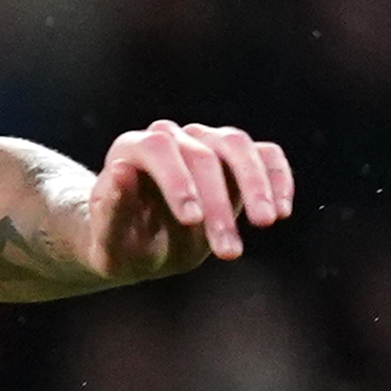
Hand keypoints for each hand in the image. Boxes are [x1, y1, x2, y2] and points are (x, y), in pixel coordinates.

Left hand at [86, 122, 293, 281]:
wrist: (139, 244)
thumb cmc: (121, 244)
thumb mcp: (109, 241)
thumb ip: (111, 209)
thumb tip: (121, 169)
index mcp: (132, 149)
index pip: (158, 149)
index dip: (177, 181)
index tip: (192, 221)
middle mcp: (172, 137)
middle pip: (203, 154)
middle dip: (218, 204)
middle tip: (228, 252)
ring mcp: (206, 141)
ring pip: (239, 146)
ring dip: (256, 186)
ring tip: (265, 223)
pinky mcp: (237, 156)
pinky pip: (266, 155)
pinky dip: (278, 178)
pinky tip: (282, 212)